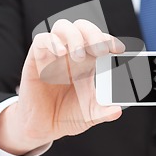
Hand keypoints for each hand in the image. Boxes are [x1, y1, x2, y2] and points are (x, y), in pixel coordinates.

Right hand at [0, 19, 124, 155]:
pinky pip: (42, 40)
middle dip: (94, 34)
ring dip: (74, 37)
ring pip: (63, 27)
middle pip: (83, 27)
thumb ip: (104, 112)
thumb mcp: (90, 115)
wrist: (44, 128)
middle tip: (102, 51)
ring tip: (79, 56)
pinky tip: (62, 54)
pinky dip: (53, 42)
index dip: (110, 40)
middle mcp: (72, 54)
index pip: (100, 40)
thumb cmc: (68, 116)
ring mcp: (54, 55)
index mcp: (89, 62)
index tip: (119, 50)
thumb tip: (118, 111)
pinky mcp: (36, 59)